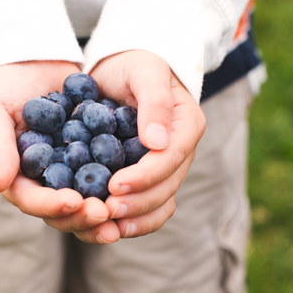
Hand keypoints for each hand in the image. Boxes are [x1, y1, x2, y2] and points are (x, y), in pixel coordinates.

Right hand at [0, 61, 116, 239]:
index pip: (31, 200)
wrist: (31, 59)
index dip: (52, 205)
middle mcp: (44, 181)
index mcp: (16, 176)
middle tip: (105, 213)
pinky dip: (120, 185)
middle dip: (83, 216)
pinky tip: (138, 186)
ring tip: (121, 213)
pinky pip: (107, 175)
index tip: (74, 202)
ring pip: (87, 202)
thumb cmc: (1, 84)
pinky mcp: (92, 157)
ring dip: (104, 211)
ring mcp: (70, 171)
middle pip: (62, 211)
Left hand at [78, 50, 206, 239]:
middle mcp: (181, 151)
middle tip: (105, 210)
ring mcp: (167, 168)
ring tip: (105, 224)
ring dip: (134, 218)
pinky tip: (108, 228)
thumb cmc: (134, 64)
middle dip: (136, 202)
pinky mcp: (148, 178)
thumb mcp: (144, 71)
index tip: (114, 185)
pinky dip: (132, 221)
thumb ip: (154, 102)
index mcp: (187, 124)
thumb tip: (157, 142)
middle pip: (167, 187)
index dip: (144, 176)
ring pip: (160, 203)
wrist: (122, 70)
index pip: (171, 157)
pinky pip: (148, 207)